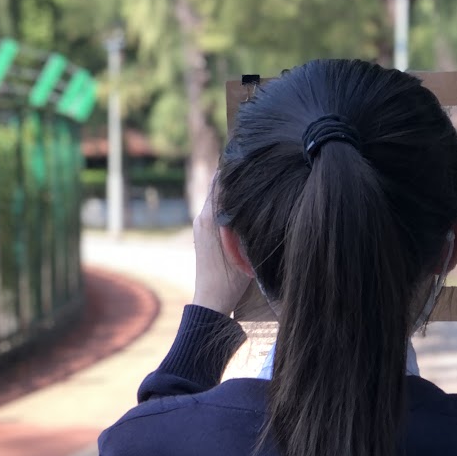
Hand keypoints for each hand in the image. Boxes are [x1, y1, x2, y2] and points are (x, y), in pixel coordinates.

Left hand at [191, 172, 252, 314]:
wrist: (211, 300)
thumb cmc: (228, 280)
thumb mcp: (242, 251)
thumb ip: (245, 225)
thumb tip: (255, 202)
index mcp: (210, 219)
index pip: (220, 184)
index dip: (232, 169)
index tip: (247, 155)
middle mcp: (202, 218)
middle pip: (218, 187)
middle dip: (233, 175)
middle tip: (253, 162)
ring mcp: (201, 225)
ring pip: (217, 198)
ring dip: (230, 188)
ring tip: (251, 177)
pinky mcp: (204, 233)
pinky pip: (216, 209)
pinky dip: (227, 201)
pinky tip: (243, 200)